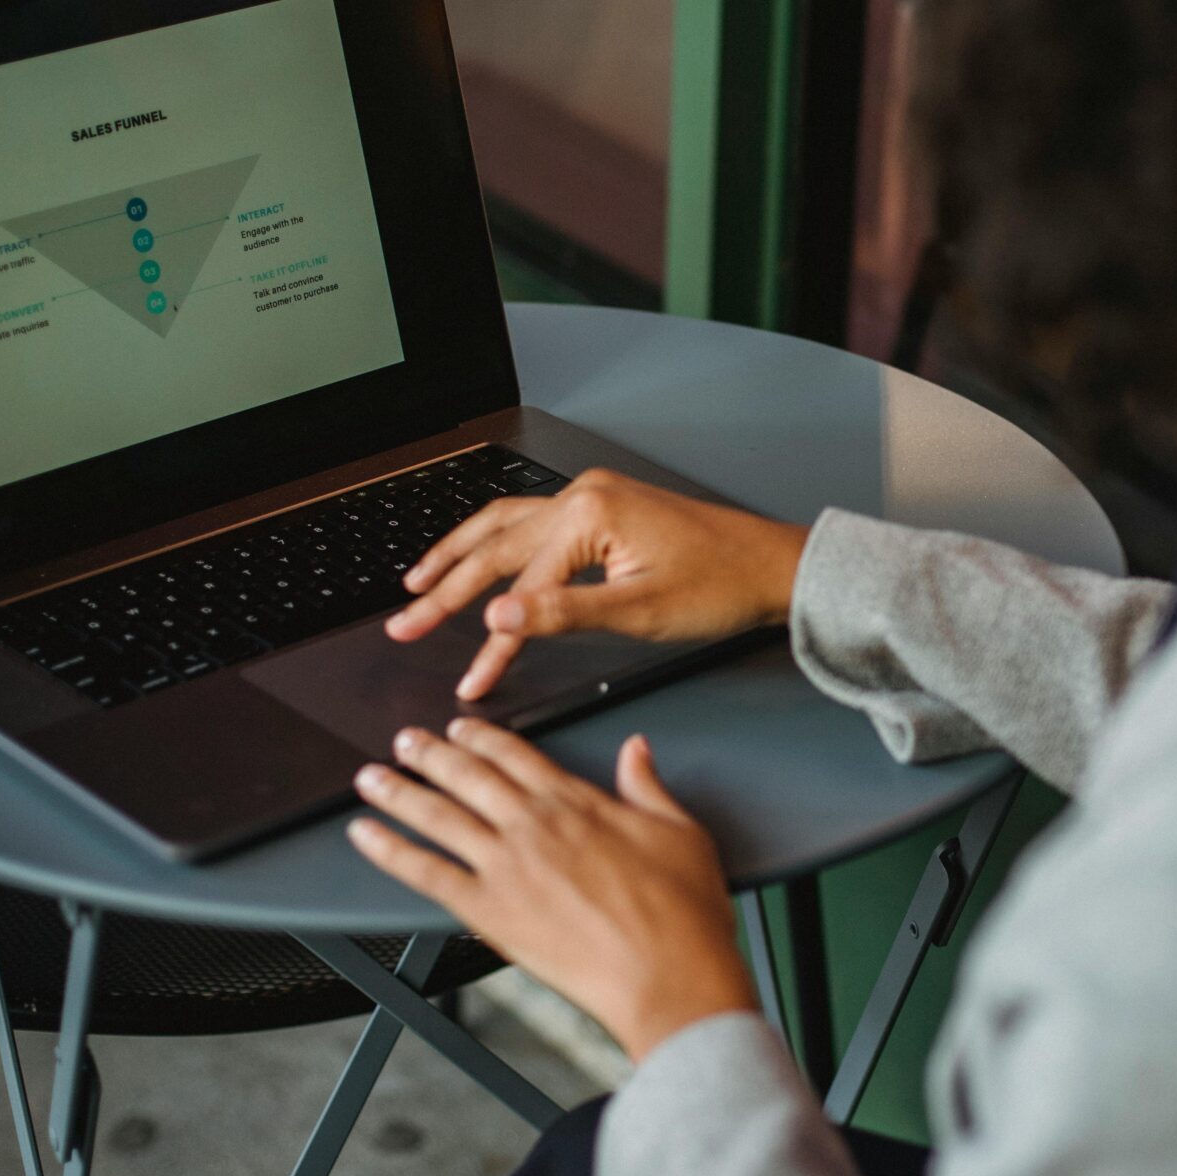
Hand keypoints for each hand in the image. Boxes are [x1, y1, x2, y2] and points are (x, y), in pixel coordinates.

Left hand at [348, 718, 757, 1061]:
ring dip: (399, 791)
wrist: (667, 975)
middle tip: (404, 741)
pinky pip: (425, 872)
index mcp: (577, 802)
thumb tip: (635, 750)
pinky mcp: (488, 911)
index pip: (517, 756)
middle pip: (468, 776)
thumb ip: (648, 787)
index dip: (483, 738)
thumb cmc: (682, 913)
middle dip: (430, 754)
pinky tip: (366, 836)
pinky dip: (390, 851)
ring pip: (438, 815)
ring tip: (371, 778)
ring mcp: (505, 866)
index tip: (461, 729)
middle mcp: (533, 826)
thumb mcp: (680, 832)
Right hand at [384, 469, 811, 699]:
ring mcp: (592, 496)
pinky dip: (496, 543)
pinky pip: (532, 523)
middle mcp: (583, 494)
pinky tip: (480, 556)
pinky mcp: (603, 507)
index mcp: (588, 513)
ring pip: (506, 524)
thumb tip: (500, 617)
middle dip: (445, 588)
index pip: (521, 588)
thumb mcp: (639, 612)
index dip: (492, 643)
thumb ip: (563, 615)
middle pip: (496, 546)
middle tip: (404, 622)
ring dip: (459, 552)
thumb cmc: (721, 586)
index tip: (470, 681)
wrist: (772, 566)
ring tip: (418, 581)